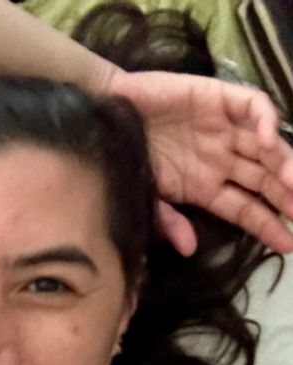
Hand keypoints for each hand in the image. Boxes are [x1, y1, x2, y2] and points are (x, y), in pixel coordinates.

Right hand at [106, 69, 292, 255]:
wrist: (106, 114)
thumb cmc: (124, 158)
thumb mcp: (145, 198)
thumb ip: (168, 221)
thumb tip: (190, 249)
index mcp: (205, 186)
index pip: (245, 209)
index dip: (266, 225)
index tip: (287, 244)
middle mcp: (221, 158)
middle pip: (263, 179)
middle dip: (285, 196)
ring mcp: (224, 128)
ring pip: (266, 146)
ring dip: (284, 164)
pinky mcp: (220, 97)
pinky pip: (253, 107)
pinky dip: (266, 123)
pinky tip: (269, 144)